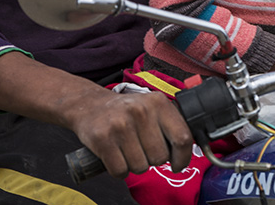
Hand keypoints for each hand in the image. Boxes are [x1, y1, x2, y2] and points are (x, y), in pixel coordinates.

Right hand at [0, 53, 193, 177]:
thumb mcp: (151, 107)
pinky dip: (119, 170)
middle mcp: (140, 111)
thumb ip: (170, 124)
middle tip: (141, 148)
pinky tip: (115, 156)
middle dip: (152, 160)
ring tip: (127, 149)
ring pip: (140, 167)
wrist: (88, 105)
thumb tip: (186, 150)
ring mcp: (120, 125)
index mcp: (158, 103)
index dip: (183, 157)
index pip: (182, 137)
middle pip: (160, 157)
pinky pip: (120, 171)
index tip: (177, 165)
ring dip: (134, 165)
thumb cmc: (126, 111)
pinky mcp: (102, 139)